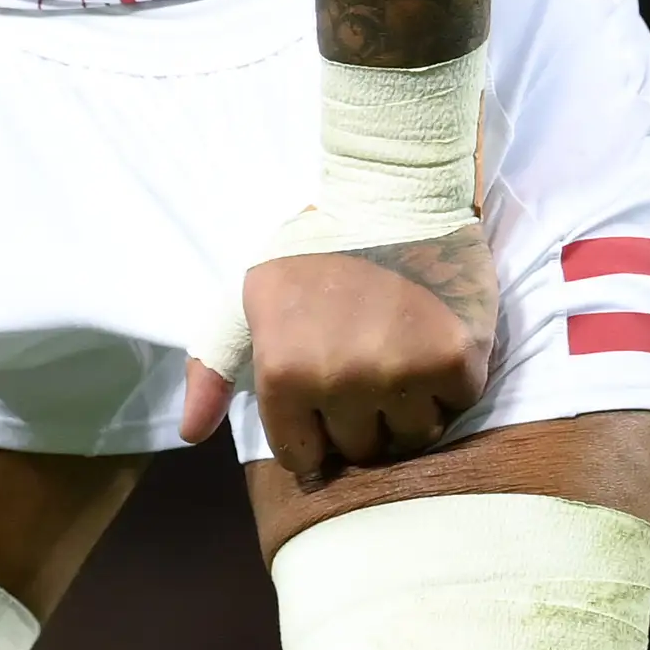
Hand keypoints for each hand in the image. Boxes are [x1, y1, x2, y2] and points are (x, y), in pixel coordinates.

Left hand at [179, 219, 496, 477]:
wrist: (390, 194)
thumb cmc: (313, 251)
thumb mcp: (248, 299)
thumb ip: (215, 368)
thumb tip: (191, 433)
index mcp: (284, 374)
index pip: (304, 455)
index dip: (316, 431)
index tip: (326, 398)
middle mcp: (341, 382)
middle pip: (360, 449)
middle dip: (360, 419)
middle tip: (366, 366)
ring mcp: (402, 373)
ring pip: (413, 437)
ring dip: (409, 408)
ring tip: (401, 358)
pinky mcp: (456, 360)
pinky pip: (458, 406)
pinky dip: (451, 384)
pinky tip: (432, 342)